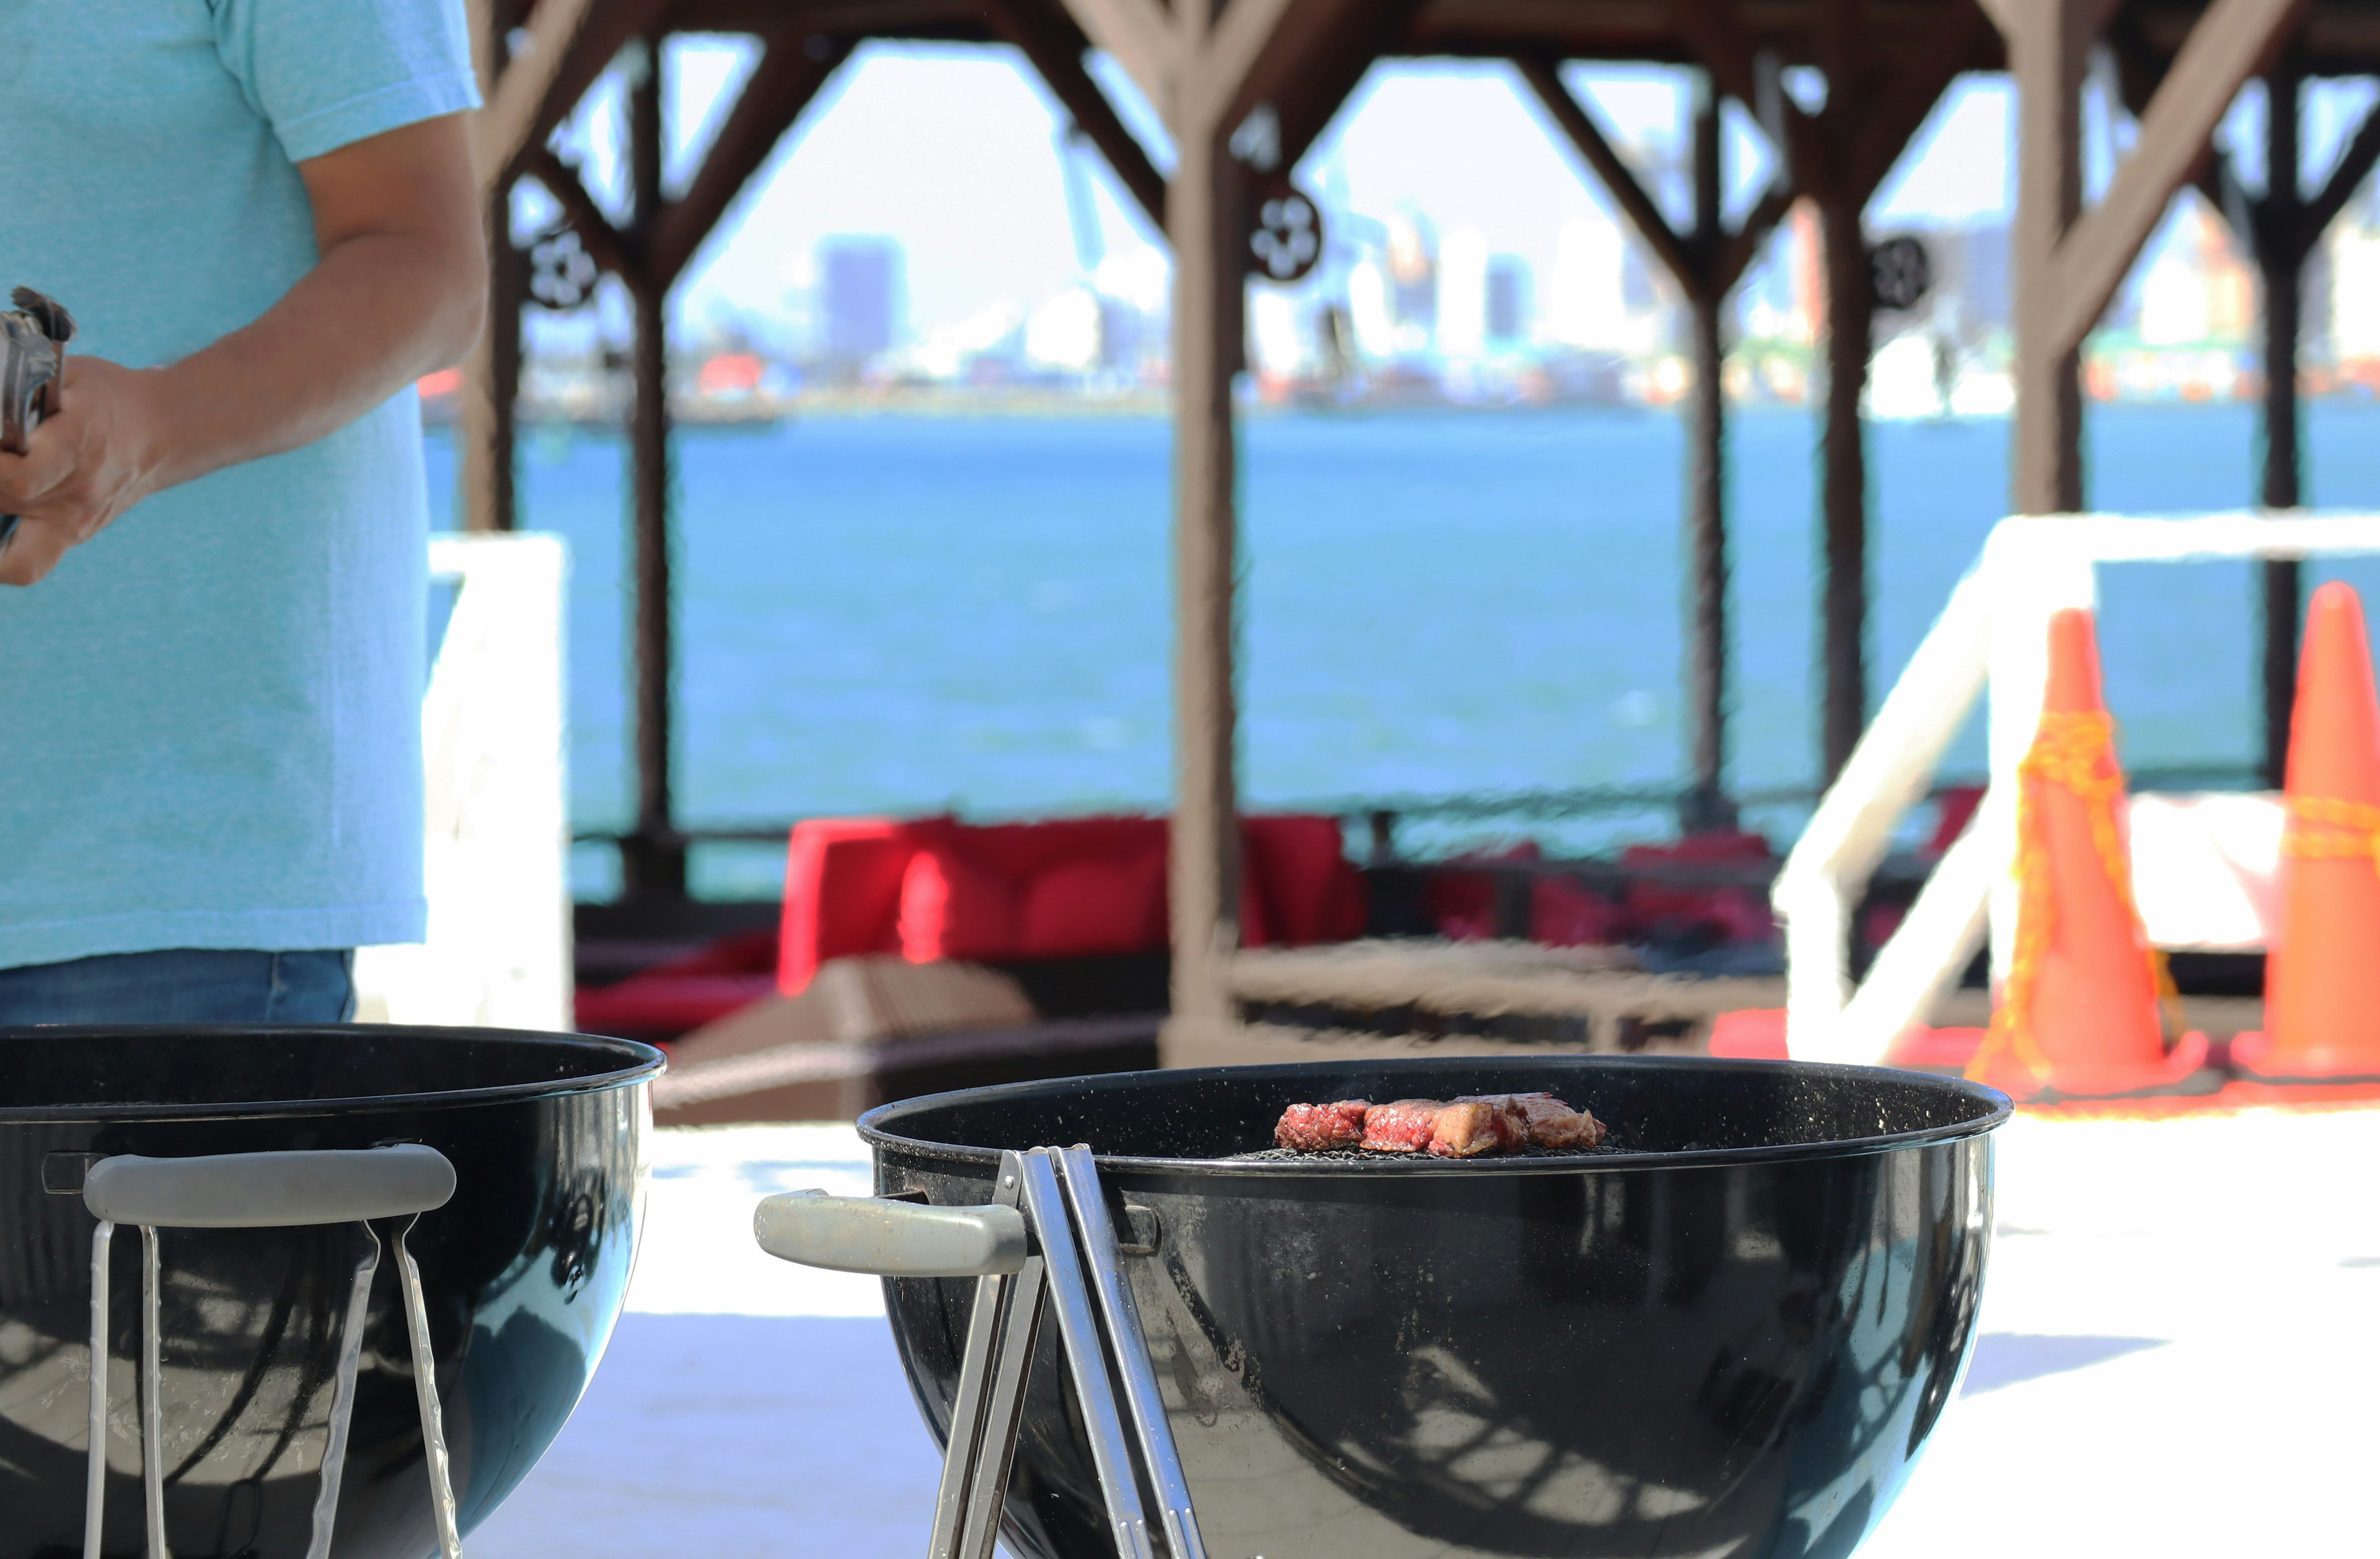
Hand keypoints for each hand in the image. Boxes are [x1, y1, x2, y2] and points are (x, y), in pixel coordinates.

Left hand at [0, 357, 174, 586]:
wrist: (165, 430)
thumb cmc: (108, 397)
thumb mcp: (64, 375)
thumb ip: (16, 386)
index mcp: (76, 448)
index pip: (18, 480)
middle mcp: (79, 495)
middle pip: (5, 508)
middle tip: (1, 458)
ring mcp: (77, 523)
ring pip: (18, 562)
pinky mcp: (74, 535)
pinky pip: (29, 564)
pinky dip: (3, 558)